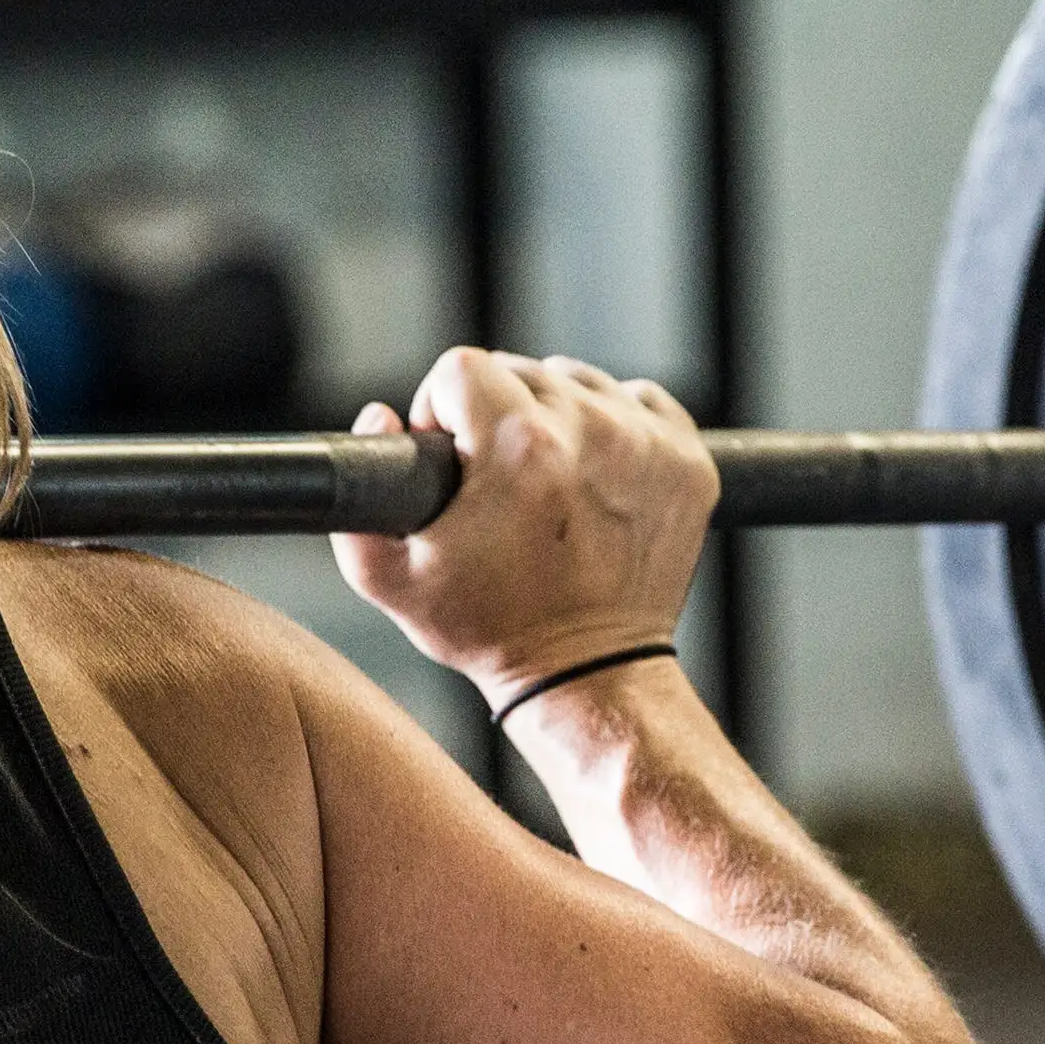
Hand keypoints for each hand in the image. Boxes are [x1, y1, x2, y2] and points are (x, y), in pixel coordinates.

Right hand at [333, 347, 716, 714]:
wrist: (586, 674)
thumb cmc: (489, 630)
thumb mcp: (389, 581)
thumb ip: (356, 501)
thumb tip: (380, 418)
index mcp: (518, 447)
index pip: (461, 368)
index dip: (440, 410)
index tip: (452, 458)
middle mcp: (590, 431)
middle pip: (521, 370)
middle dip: (496, 414)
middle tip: (498, 482)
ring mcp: (647, 444)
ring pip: (580, 382)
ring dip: (557, 417)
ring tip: (549, 482)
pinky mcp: (688, 461)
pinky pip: (641, 402)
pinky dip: (618, 427)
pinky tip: (596, 478)